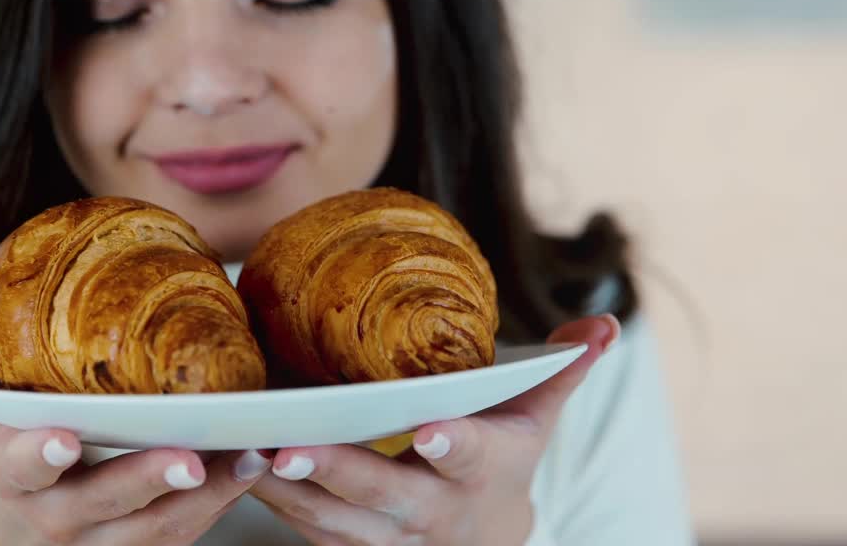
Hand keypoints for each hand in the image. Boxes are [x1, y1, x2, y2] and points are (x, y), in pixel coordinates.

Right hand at [0, 320, 273, 544]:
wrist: (3, 523)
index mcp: (3, 478)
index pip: (19, 469)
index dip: (38, 456)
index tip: (66, 439)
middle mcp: (50, 520)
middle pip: (99, 506)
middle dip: (145, 481)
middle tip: (191, 457)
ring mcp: (95, 542)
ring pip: (151, 530)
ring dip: (204, 499)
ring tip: (247, 459)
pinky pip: (178, 538)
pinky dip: (218, 508)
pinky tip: (251, 471)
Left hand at [249, 314, 620, 545]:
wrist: (489, 537)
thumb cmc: (505, 455)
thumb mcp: (538, 416)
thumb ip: (563, 368)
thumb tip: (606, 323)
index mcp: (485, 469)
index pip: (470, 455)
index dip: (452, 445)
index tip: (427, 432)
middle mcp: (438, 513)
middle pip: (385, 496)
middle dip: (338, 473)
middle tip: (291, 448)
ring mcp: (393, 540)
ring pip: (335, 523)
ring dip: (289, 494)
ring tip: (247, 456)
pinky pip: (310, 534)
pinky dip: (275, 507)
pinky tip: (240, 472)